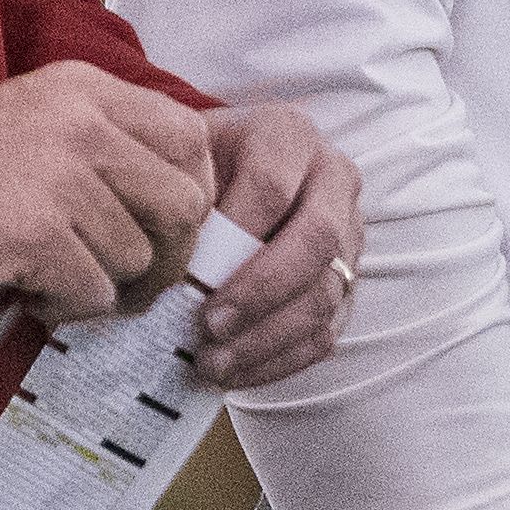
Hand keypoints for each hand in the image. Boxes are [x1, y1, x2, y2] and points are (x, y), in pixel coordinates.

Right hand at [0, 62, 212, 316]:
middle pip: (184, 204)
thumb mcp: (37, 120)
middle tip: (129, 277)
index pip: (191, 138)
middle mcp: (81, 124)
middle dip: (168, 255)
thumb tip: (182, 208)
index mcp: (86, 90)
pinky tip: (31, 295)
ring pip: (138, 258)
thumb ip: (107, 145)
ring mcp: (59, 178)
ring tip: (55, 279)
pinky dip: (69, 309)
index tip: (163, 227)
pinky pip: (95, 294)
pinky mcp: (34, 236)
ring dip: (105, 286)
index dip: (193, 193)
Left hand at [185, 103, 359, 390]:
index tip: (190, 276)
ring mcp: (348, 234)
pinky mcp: (346, 284)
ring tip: (212, 362)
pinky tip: (235, 373)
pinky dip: (279, 361)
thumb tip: (161, 259)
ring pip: (325, 293)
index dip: (234, 233)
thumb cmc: (192, 169)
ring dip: (267, 337)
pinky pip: (327, 333)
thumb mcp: (179, 158)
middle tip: (208, 326)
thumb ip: (175, 190)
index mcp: (289, 135)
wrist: (224, 178)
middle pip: (317, 239)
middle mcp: (333, 178)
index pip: (272, 183)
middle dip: (260, 290)